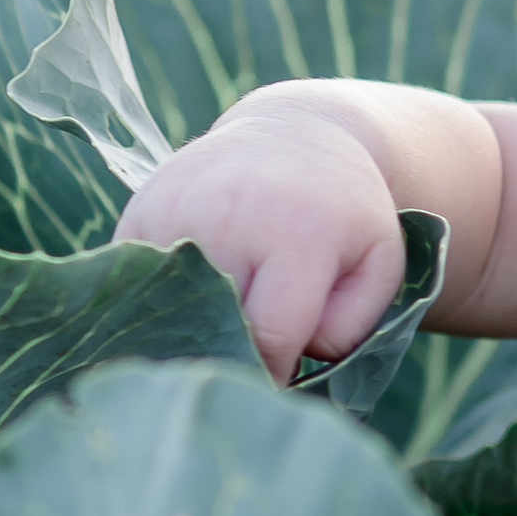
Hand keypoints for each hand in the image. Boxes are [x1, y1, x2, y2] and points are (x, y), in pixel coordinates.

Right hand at [113, 91, 406, 382]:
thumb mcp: (378, 265)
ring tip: (226, 316)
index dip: (274, 374)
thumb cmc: (342, 215)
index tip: (280, 380)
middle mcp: (228, 217)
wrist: (295, 135)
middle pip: (215, 328)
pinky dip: (163, 304)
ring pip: (171, 314)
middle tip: (252, 352)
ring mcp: (175, 213)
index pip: (268, 339)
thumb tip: (281, 365)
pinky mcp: (138, 214)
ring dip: (194, 330)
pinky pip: (139, 288)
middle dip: (234, 354)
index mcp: (298, 233)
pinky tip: (196, 289)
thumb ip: (347, 328)